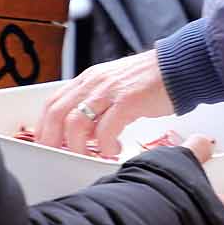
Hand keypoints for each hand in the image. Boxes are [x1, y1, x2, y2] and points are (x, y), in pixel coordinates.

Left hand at [38, 49, 174, 156]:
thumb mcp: (115, 87)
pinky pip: (106, 129)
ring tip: (88, 157)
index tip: (47, 145)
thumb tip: (86, 134)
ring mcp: (110, 91)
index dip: (45, 127)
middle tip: (60, 158)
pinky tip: (113, 150)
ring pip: (77, 123)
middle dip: (53, 140)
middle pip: (58, 114)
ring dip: (78, 147)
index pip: (53, 103)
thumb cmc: (150, 81)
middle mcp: (94, 82)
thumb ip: (97, 105)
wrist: (179, 66)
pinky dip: (105, 145)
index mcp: (89, 79)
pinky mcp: (128, 101)